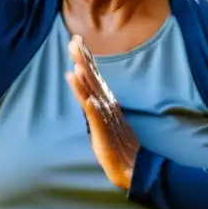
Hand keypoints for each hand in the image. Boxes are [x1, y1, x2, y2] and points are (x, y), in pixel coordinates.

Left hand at [66, 36, 138, 190]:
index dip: (86, 58)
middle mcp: (107, 106)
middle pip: (93, 80)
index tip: (76, 39)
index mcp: (106, 101)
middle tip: (74, 41)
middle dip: (83, 60)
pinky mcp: (105, 136)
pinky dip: (93, 109)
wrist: (133, 169)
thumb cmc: (117, 144)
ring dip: (86, 80)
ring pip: (94, 96)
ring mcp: (107, 120)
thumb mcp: (103, 119)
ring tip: (76, 64)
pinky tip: (88, 99)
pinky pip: (98, 121)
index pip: (94, 75)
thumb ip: (95, 102)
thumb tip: (86, 86)